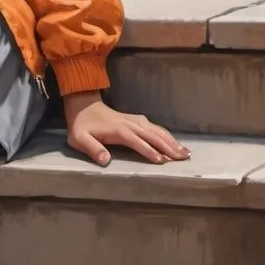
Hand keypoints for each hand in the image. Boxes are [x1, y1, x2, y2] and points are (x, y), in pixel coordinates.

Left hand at [64, 91, 190, 166]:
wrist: (82, 104)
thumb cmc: (80, 125)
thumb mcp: (79, 139)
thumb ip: (92, 149)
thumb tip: (106, 160)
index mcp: (118, 131)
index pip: (138, 142)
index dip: (149, 151)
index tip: (163, 161)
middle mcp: (130, 124)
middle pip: (152, 136)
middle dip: (168, 147)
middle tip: (184, 158)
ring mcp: (134, 120)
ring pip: (156, 130)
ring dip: (171, 140)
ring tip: (185, 152)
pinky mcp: (135, 119)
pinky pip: (154, 126)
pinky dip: (165, 134)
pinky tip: (173, 140)